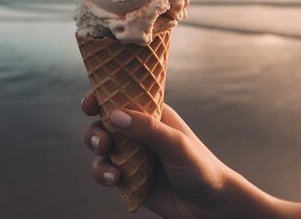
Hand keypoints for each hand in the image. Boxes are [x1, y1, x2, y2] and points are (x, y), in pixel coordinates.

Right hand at [81, 92, 233, 218]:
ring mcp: (132, 154)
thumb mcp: (177, 144)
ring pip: (102, 147)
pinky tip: (116, 180)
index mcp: (153, 114)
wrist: (210, 206)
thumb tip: (114, 115)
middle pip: (105, 121)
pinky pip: (105, 171)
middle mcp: (140, 131)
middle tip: (104, 142)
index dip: (103, 95)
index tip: (90, 104)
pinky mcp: (128, 177)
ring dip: (98, 153)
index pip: (123, 96)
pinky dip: (103, 174)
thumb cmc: (200, 167)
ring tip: (111, 166)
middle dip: (97, 130)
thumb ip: (148, 129)